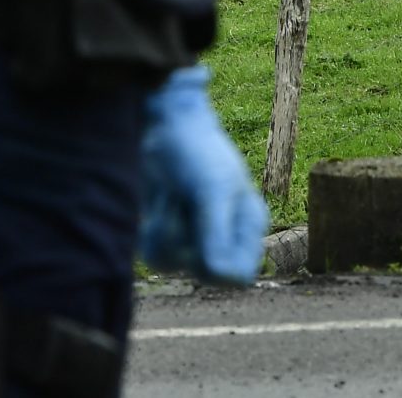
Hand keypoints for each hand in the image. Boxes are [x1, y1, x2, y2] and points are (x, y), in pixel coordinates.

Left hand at [139, 64, 266, 284]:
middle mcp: (227, 236)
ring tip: (171, 194)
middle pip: (198, 272)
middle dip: (183, 234)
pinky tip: (160, 199)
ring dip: (163, 227)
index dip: (215, 266)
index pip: (238, 277)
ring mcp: (196, 237)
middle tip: (184, 197)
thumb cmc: (196, 150)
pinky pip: (154, 254)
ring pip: (171, 263)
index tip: (200, 233)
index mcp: (250, 224)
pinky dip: (151, 227)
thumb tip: (217, 275)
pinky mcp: (171, 233)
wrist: (164, 125)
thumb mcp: (209, 189)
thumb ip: (215, 234)